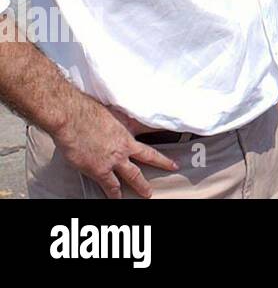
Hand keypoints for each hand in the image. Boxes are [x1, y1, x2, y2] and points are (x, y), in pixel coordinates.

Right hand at [51, 96, 177, 198]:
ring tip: (147, 193)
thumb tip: (116, 117)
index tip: (174, 136)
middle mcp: (125, 145)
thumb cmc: (86, 111)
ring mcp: (114, 159)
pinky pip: (110, 186)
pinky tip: (117, 199)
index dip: (163, 133)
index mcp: (128, 129)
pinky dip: (114, 194)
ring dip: (141, 185)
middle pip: (149, 156)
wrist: (72, 118)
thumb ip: (118, 117)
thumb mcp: (111, 110)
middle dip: (163, 163)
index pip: (151, 130)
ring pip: (133, 175)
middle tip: (173, 167)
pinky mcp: (100, 170)